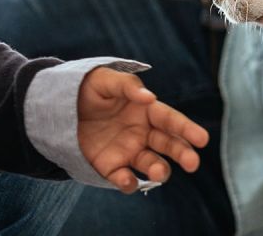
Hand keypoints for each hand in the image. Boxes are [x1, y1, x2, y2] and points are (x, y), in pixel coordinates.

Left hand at [75, 68, 209, 192]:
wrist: (59, 106)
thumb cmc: (88, 88)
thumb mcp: (104, 79)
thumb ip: (127, 86)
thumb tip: (149, 97)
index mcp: (146, 111)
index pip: (171, 120)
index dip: (187, 129)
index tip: (203, 139)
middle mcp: (143, 133)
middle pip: (169, 145)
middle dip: (183, 153)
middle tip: (193, 163)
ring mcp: (129, 152)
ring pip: (152, 164)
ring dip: (160, 170)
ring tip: (160, 172)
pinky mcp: (111, 167)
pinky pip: (125, 179)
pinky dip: (129, 183)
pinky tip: (128, 180)